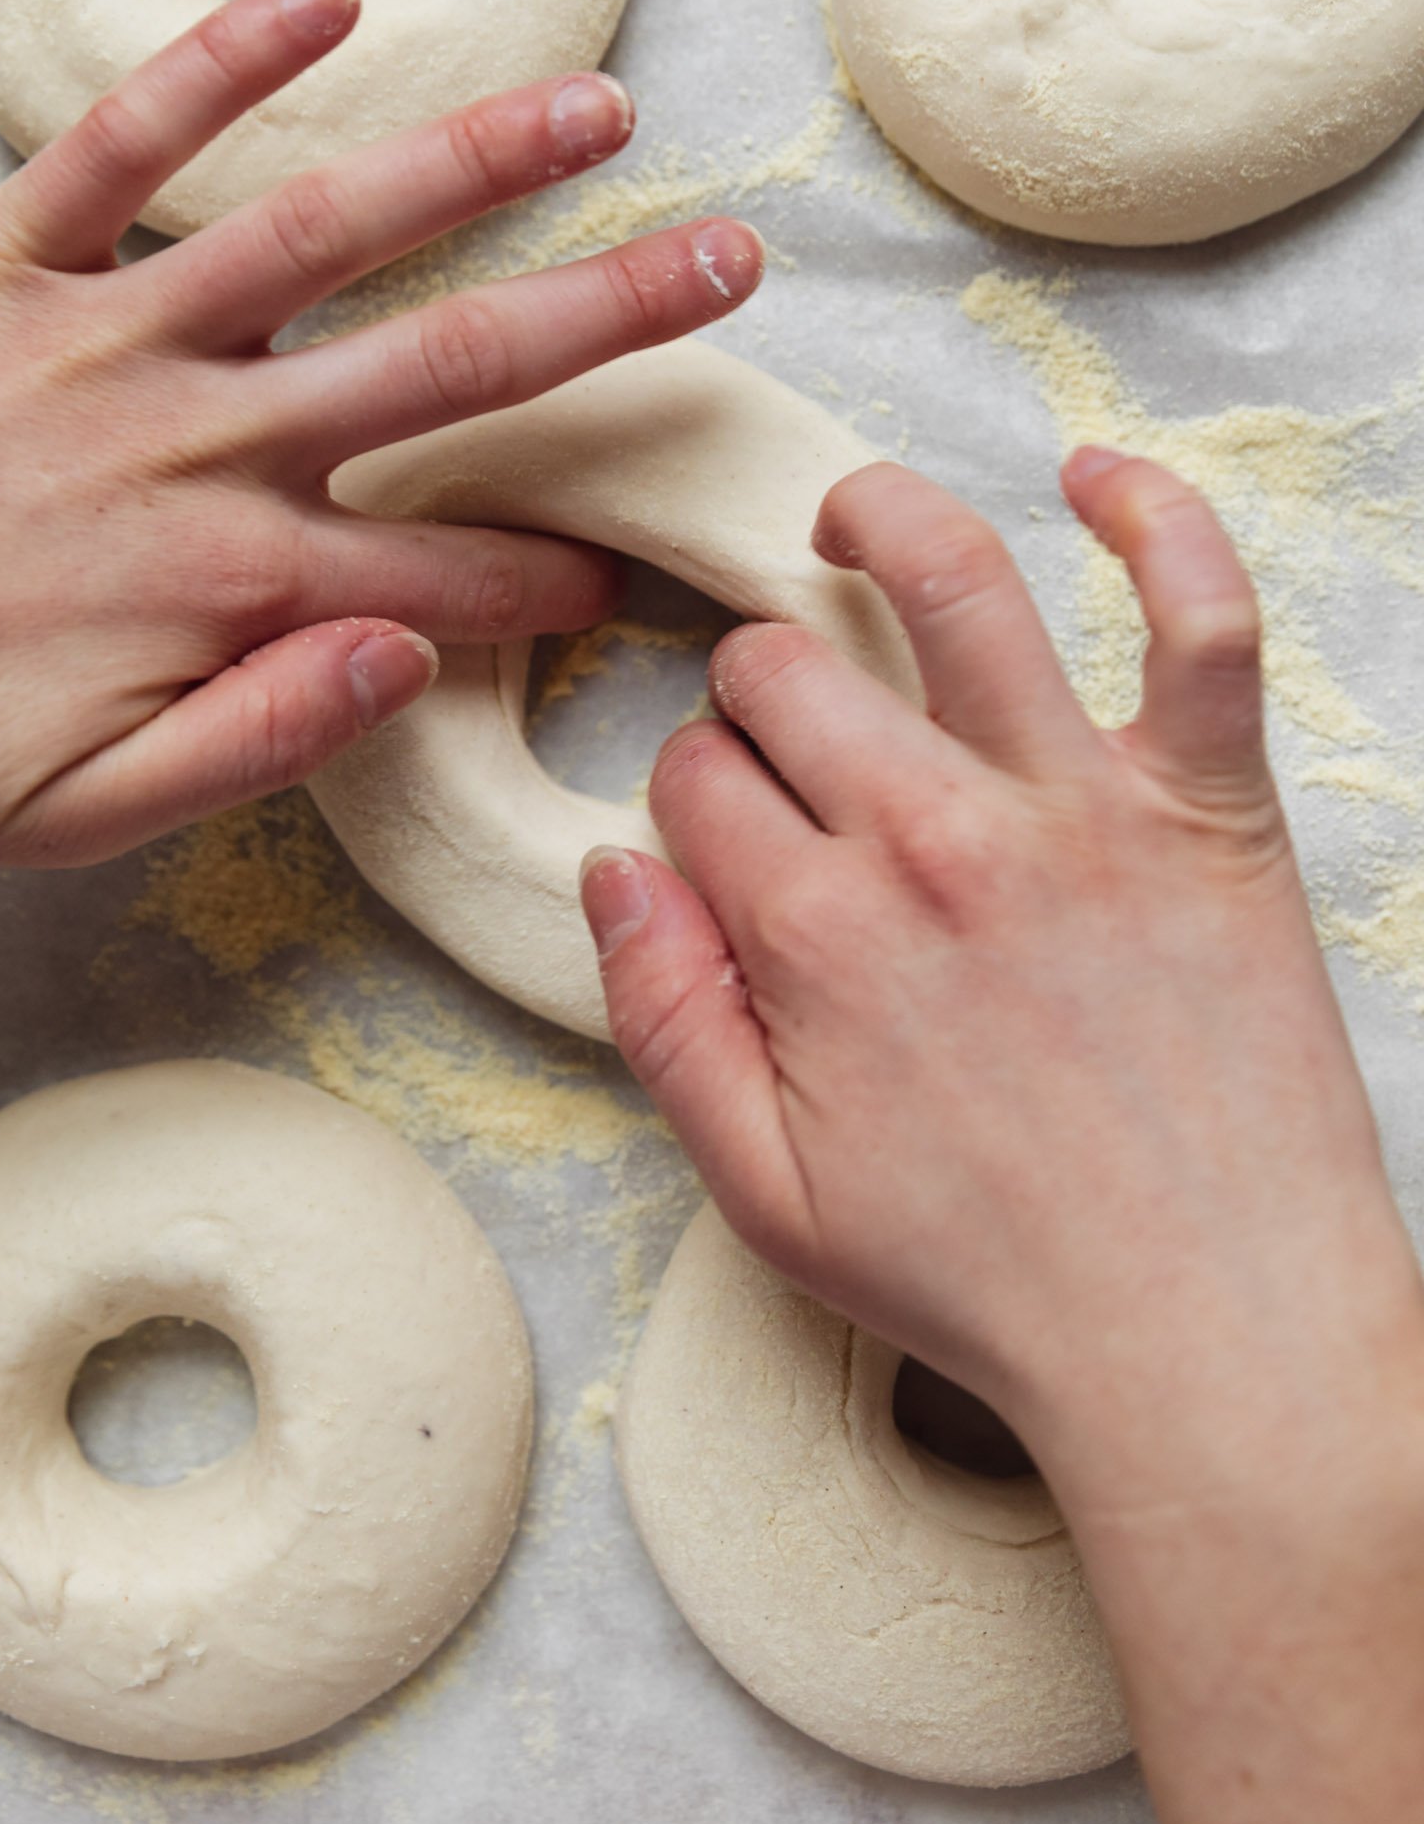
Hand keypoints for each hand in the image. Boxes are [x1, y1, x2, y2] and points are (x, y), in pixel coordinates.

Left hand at [0, 0, 759, 865]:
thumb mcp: (81, 815)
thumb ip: (261, 740)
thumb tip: (412, 654)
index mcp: (230, 584)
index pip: (446, 573)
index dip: (553, 574)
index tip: (628, 569)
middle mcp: (199, 442)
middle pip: (446, 368)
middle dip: (607, 318)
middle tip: (728, 266)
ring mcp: (106, 336)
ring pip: (322, 231)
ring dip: (472, 164)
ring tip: (599, 108)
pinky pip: (120, 139)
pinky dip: (217, 63)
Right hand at [582, 449, 1423, 1823]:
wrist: (1210, 1345)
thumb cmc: (992, 1284)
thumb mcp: (766, 1199)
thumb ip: (662, 1026)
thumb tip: (612, 873)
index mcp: (814, 937)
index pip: (693, 781)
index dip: (694, 801)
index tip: (734, 844)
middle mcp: (932, 841)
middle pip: (785, 670)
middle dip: (760, 691)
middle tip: (798, 744)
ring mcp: (1077, 809)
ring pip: (950, 581)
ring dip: (879, 518)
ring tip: (853, 520)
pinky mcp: (1208, 806)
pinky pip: (1198, 615)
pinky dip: (1158, 520)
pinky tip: (1099, 478)